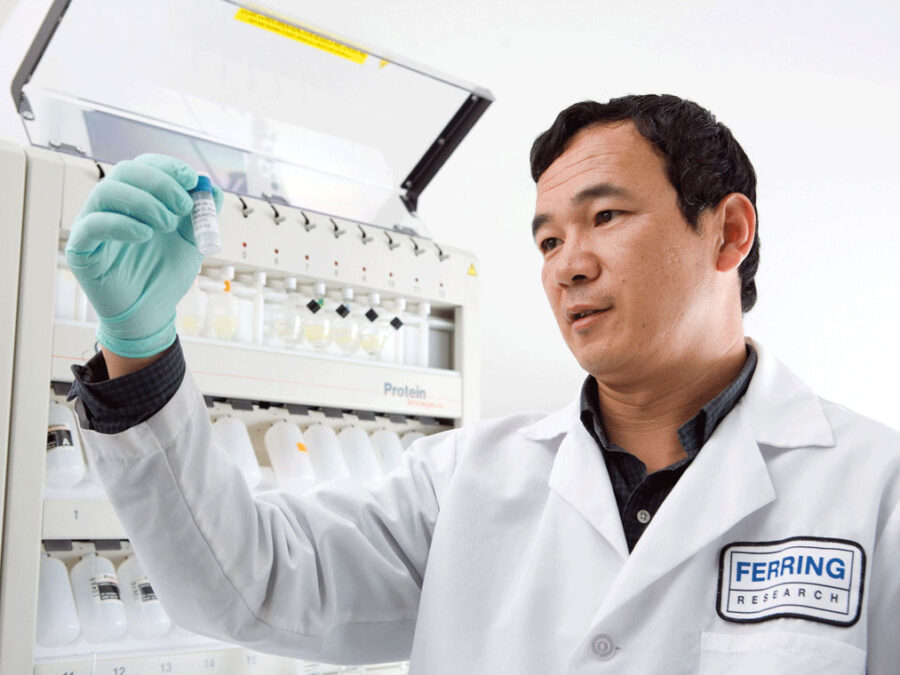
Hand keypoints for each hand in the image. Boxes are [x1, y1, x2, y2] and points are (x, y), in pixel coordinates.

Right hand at [65, 154, 221, 357]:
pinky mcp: (81, 248)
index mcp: (135, 198)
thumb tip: (211, 187)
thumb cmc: (166, 274)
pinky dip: (122, 224)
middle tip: (183, 207)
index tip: (190, 179)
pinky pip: (92, 225)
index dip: (167, 167)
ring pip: (106, 192)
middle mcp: (110, 206)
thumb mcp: (192, 241)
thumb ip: (202, 214)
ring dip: (143, 202)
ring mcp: (92, 224)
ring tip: (167, 225)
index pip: (143, 166)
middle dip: (160, 184)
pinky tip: (145, 235)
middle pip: (125, 172)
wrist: (151, 312)